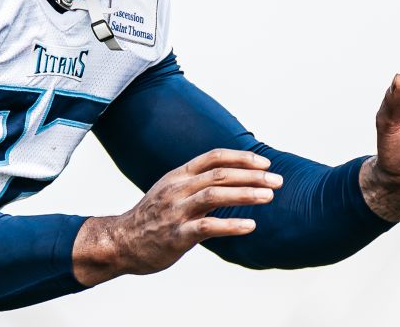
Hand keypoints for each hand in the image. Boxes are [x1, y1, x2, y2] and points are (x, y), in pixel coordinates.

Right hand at [72, 148, 282, 285]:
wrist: (121, 242)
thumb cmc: (152, 217)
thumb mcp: (171, 190)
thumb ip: (197, 182)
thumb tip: (231, 177)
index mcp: (179, 175)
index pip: (214, 157)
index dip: (242, 158)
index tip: (265, 164)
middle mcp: (178, 189)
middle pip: (220, 174)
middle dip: (252, 175)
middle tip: (277, 181)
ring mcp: (176, 212)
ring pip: (215, 195)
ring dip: (245, 194)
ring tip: (269, 196)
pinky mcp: (176, 236)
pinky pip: (207, 227)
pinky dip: (231, 225)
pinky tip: (250, 225)